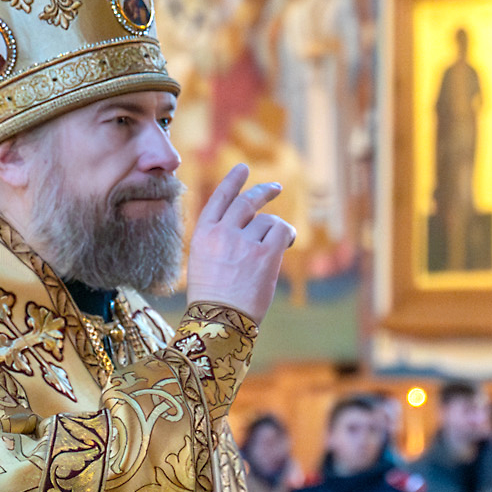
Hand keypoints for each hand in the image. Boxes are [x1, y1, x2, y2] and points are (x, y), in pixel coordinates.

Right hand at [184, 164, 295, 321]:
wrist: (219, 322)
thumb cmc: (213, 301)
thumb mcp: (204, 263)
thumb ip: (220, 240)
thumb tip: (249, 224)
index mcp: (202, 235)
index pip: (219, 199)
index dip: (232, 181)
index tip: (243, 168)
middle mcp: (222, 233)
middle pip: (247, 202)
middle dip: (263, 192)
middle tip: (276, 188)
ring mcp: (243, 241)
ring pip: (267, 220)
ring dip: (275, 230)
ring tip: (277, 245)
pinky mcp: (264, 253)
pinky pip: (282, 230)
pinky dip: (289, 234)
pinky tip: (289, 243)